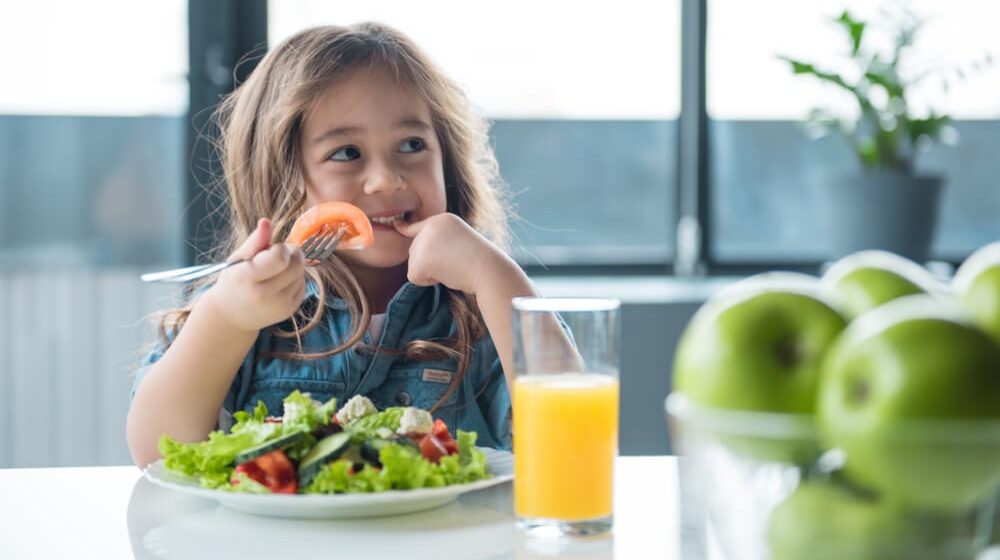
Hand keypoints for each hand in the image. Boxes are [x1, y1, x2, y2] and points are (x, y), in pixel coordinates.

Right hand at [202, 218, 305, 331]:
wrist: (232, 315)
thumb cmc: (234, 281)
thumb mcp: (238, 259)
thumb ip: (255, 241)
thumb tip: (266, 221)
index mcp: (247, 278)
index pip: (280, 257)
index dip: (279, 248)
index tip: (270, 249)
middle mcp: (265, 295)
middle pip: (297, 265)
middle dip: (291, 254)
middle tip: (277, 255)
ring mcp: (279, 305)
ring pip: (302, 274)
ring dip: (293, 267)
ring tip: (275, 271)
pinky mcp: (290, 310)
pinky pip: (303, 285)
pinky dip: (294, 279)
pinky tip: (279, 282)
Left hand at [394, 213, 513, 295]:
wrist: (488, 270)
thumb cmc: (479, 262)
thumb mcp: (459, 242)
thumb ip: (440, 243)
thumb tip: (416, 255)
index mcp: (443, 219)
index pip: (418, 226)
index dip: (405, 228)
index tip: (397, 224)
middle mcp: (431, 226)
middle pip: (414, 250)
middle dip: (429, 262)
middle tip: (453, 262)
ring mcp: (424, 241)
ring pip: (413, 264)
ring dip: (429, 272)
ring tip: (452, 267)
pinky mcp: (420, 259)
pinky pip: (413, 277)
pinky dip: (427, 281)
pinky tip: (445, 275)